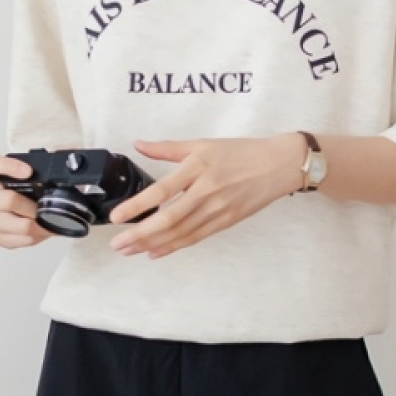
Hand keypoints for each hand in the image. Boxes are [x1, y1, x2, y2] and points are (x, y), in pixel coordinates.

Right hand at [0, 152, 54, 248]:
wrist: (22, 216)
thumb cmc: (28, 194)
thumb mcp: (37, 177)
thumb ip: (50, 163)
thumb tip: (71, 152)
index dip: (6, 166)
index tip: (28, 171)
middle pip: (8, 200)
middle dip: (33, 207)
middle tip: (45, 207)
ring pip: (18, 225)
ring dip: (38, 225)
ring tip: (46, 221)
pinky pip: (19, 240)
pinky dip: (35, 238)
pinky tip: (39, 231)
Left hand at [109, 133, 307, 257]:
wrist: (278, 165)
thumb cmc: (241, 152)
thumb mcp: (203, 144)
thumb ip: (168, 148)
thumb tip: (139, 144)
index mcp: (198, 168)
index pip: (162, 191)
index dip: (138, 206)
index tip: (117, 217)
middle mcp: (207, 191)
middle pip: (169, 219)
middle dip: (140, 234)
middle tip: (118, 244)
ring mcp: (218, 210)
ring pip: (181, 233)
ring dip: (153, 244)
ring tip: (130, 250)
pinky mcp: (226, 222)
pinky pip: (196, 237)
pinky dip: (174, 246)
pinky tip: (155, 252)